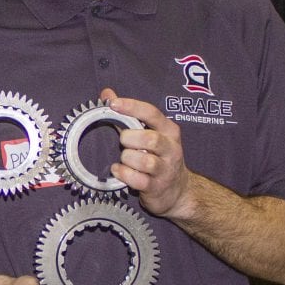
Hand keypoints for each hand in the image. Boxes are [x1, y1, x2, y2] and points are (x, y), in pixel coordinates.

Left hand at [103, 87, 193, 218]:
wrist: (176, 191)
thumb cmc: (157, 156)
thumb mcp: (147, 133)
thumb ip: (127, 114)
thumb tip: (107, 93)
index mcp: (168, 130)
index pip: (151, 113)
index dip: (131, 107)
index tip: (113, 104)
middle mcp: (170, 148)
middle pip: (150, 139)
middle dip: (129, 138)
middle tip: (122, 141)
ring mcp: (166, 169)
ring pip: (145, 161)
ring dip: (127, 158)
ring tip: (123, 159)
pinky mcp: (157, 187)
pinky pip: (138, 180)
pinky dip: (124, 174)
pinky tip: (118, 171)